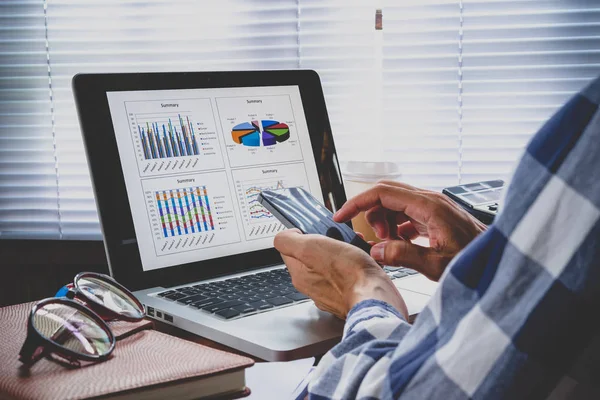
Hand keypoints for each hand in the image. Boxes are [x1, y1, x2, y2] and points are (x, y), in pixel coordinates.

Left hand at [274, 229, 407, 319]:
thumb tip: (284, 236)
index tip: (314, 230)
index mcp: (300, 275)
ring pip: (332, 264)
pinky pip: (349, 274)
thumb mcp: (311, 248)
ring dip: (343, 251)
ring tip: (355, 246)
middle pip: (313, 256)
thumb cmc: (348, 274)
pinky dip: (356, 264)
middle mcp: (313, 286)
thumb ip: (289, 241)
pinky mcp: (351, 295)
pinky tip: (364, 259)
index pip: (289, 249)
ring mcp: (333, 293)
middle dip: (326, 242)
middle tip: (338, 237)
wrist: (377, 299)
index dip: (301, 235)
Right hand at [334, 180, 486, 280]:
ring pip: (396, 204)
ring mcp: (434, 207)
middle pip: (387, 194)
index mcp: (429, 206)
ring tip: (390, 244)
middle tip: (371, 238)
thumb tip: (376, 250)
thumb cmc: (476, 260)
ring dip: (385, 222)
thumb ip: (404, 256)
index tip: (341, 215)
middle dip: (371, 214)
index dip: (357, 203)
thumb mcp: (437, 265)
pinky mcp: (436, 216)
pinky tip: (402, 244)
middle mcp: (431, 201)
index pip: (383, 193)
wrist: (500, 261)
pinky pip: (407, 214)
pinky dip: (397, 226)